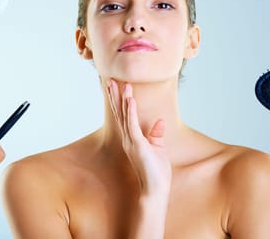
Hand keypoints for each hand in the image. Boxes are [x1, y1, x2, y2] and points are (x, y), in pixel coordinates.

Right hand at [106, 79, 171, 195]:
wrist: (155, 189)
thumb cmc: (156, 172)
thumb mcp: (158, 149)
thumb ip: (156, 134)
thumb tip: (160, 121)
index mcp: (132, 138)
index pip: (124, 116)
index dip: (120, 100)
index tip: (116, 86)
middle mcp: (128, 138)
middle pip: (119, 112)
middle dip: (115, 96)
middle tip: (110, 80)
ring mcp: (131, 141)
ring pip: (124, 115)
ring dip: (122, 99)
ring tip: (120, 84)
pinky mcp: (138, 145)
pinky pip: (132, 124)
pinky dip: (131, 111)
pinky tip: (130, 99)